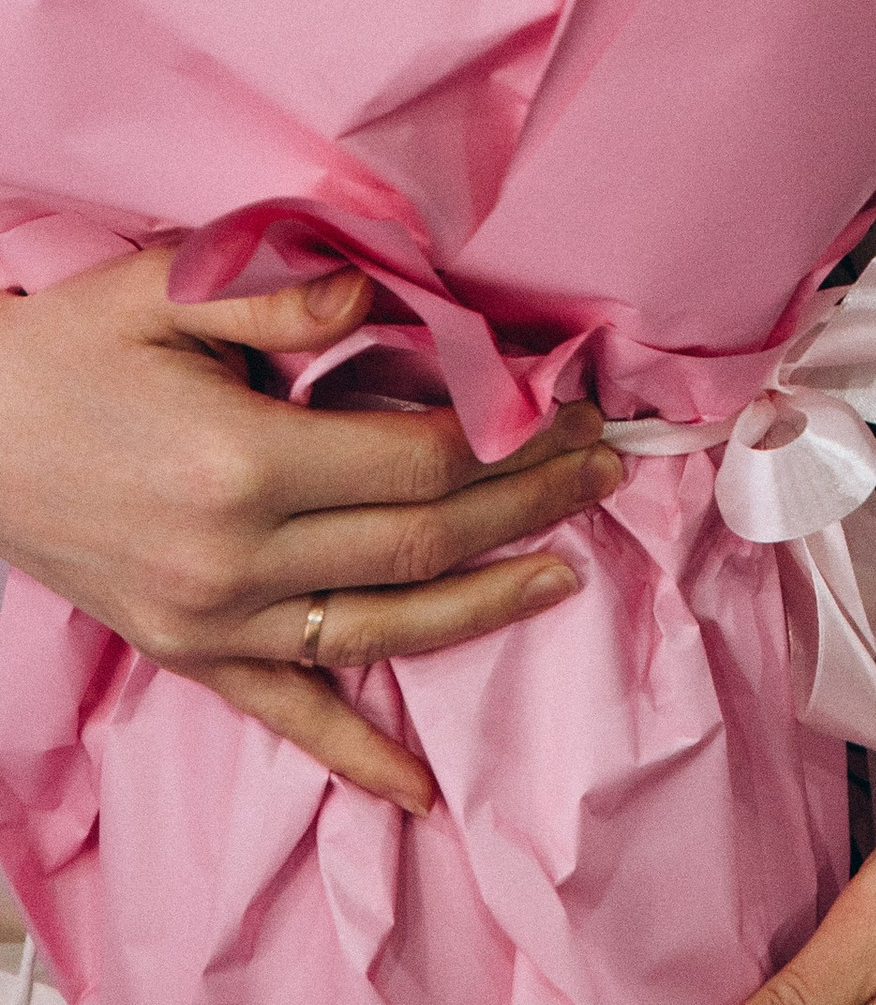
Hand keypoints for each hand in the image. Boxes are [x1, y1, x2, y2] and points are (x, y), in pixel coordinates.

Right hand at [0, 246, 622, 812]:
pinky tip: (416, 790)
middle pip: (422, 541)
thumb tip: (385, 295)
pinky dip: (354, 755)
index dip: (512, 433)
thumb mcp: (167, 289)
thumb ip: (285, 298)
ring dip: (484, 606)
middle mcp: (236, 559)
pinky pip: (287, 713)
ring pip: (380, 631)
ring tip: (566, 572)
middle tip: (606, 470)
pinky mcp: (187, 654)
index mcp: (244, 464)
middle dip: (528, 503)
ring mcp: (211, 621)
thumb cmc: (65, 352)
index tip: (573, 406)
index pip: (421, 458)